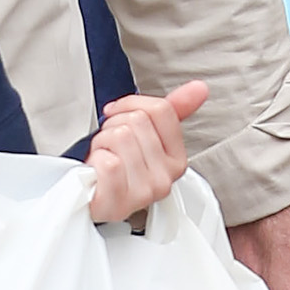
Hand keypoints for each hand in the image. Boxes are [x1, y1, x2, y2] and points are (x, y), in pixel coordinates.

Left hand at [88, 79, 207, 222]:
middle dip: (114, 126)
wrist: (90, 196)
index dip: (131, 105)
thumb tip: (200, 88)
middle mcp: (165, 178)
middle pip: (137, 121)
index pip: (161, 110)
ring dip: (102, 143)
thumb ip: (173, 111)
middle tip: (110, 146)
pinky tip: (97, 173)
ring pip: (120, 137)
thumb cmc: (115, 168)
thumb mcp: (144, 136)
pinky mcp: (120, 201)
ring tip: (104, 158)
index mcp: (177, 160)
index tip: (118, 116)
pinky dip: (95, 161)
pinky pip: (108, 162)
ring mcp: (144, 192)